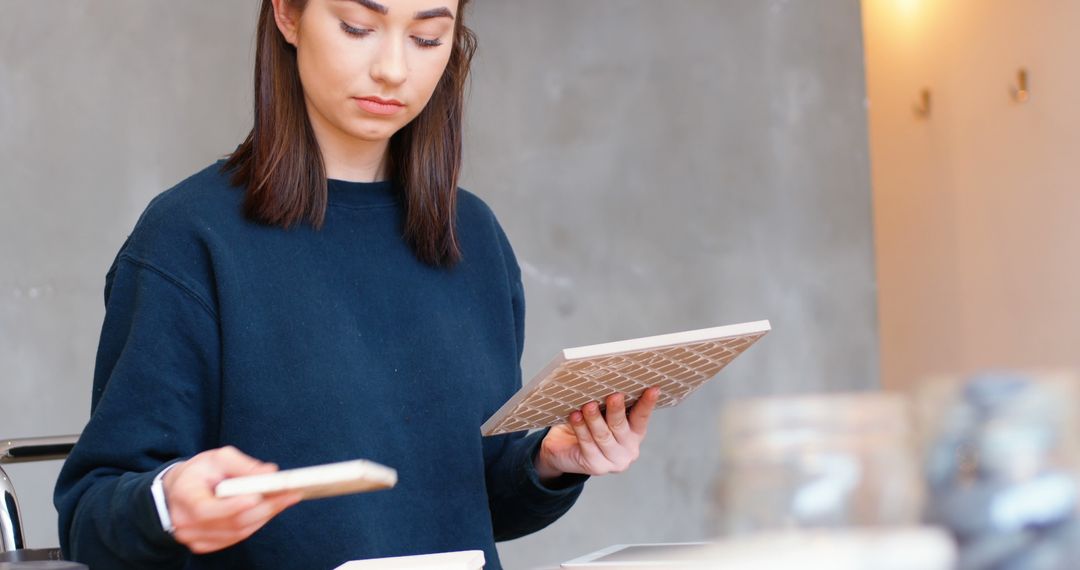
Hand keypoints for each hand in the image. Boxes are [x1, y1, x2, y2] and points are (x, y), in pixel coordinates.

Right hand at [162, 446, 302, 553]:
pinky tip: (272, 509)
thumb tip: (271, 473)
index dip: (232, 506)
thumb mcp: (217, 458)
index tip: (257, 496)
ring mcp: (194, 538)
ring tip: (288, 498)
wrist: (178, 491)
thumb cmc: (200, 471)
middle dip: (264, 507)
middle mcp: (185, 522)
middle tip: (290, 493)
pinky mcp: (205, 545)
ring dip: (266, 515)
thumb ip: (243, 465)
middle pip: (230, 522)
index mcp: (184, 496)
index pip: (206, 509)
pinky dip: (257, 523)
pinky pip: (236, 537)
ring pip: (237, 532)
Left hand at [535, 387, 659, 480]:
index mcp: (635, 434)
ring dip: (595, 419)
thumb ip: (607, 405)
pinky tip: (575, 416)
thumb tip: (606, 383)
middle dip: (616, 410)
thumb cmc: (587, 426)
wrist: (564, 451)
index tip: (653, 389)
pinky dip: (581, 428)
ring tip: (588, 405)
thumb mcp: (601, 415)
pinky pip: (587, 444)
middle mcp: (629, 449)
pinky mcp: (596, 466)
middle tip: (614, 396)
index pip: (642, 417)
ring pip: (603, 435)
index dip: (647, 403)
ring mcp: (613, 460)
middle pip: (620, 426)